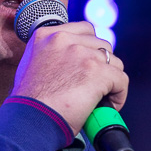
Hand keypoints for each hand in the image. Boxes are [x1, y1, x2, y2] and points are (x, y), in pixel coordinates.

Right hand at [9, 22, 127, 136]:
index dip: (91, 49)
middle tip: (93, 85)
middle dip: (102, 66)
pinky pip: (121, 80)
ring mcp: (82, 54)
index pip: (84, 30)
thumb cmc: (28, 102)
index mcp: (46, 35)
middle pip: (102, 45)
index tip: (88, 66)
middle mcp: (64, 39)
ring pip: (114, 62)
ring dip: (111, 80)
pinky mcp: (97, 72)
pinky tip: (107, 106)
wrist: (30, 120)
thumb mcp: (30, 65)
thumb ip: (51, 55)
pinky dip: (119, 95)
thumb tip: (70, 62)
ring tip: (100, 98)